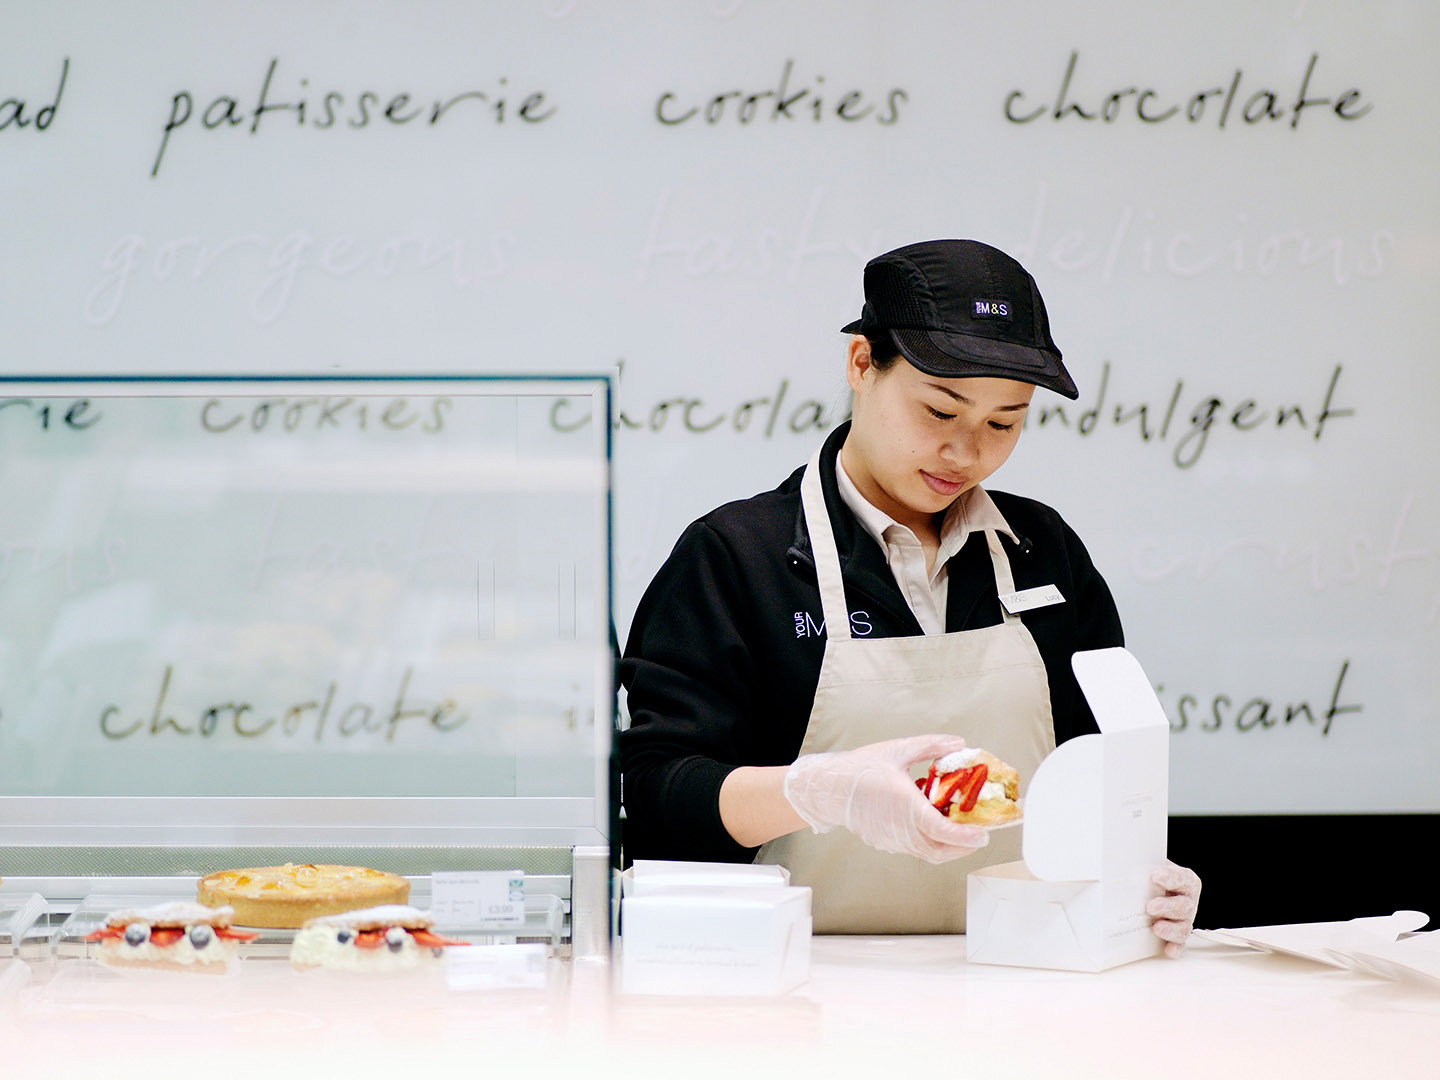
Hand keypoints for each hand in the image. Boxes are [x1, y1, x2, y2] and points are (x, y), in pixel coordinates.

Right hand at [782, 734, 989, 862]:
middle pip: (942, 850)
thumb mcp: (898, 750)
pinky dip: (931, 844)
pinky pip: (915, 849)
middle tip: (979, 834)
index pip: (944, 831)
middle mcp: (902, 829)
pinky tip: (933, 828)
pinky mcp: (886, 843)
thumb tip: (958, 744)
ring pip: (929, 854)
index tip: (983, 833)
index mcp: (907, 807)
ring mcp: (893, 840)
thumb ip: (931, 746)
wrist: (830, 788)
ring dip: (949, 848)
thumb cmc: (860, 769)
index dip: (967, 835)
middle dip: (965, 846)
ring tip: (960, 832)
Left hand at [1148, 860, 1201, 957]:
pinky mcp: (1178, 937)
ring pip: (1184, 927)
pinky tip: (1167, 949)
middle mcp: (1187, 902)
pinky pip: (1179, 945)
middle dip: (1167, 907)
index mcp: (1184, 881)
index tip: (1155, 876)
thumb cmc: (1152, 879)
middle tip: (1150, 907)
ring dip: (1171, 929)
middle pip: (1183, 905)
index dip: (1171, 878)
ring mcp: (1184, 920)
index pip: (1182, 878)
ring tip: (1156, 927)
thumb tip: (1118, 867)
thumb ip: (1141, 868)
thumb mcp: (1149, 869)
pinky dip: (1174, 948)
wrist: (1153, 891)